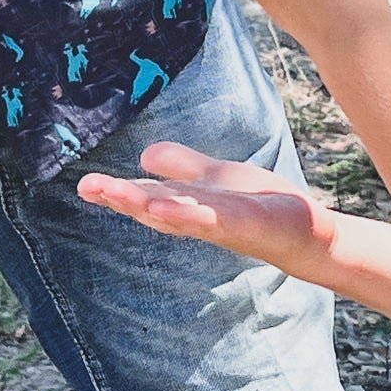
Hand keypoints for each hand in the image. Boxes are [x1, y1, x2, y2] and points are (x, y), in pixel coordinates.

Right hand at [78, 143, 336, 272]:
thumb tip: (143, 156)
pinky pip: (216, 221)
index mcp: (189, 204)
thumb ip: (183, 168)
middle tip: (87, 187)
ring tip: (118, 194)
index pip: (147, 196)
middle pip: (155, 207)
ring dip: (149, 207)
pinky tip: (170, 206)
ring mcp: (223, 224)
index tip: (84, 185)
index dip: (117, 192)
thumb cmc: (262, 208)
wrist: (306, 233)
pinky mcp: (248, 226)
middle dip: (122, 198)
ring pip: (180, 215)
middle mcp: (200, 218)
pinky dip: (192, 215)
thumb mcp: (216, 179)